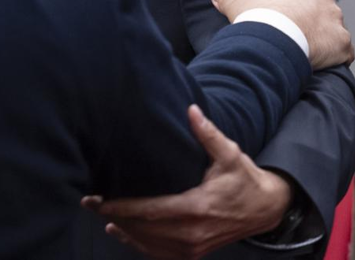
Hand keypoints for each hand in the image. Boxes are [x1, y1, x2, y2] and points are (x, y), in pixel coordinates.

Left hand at [83, 105, 292, 258]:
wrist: (265, 209)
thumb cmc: (244, 179)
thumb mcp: (230, 154)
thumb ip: (208, 134)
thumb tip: (191, 110)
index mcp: (197, 208)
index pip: (151, 211)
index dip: (122, 207)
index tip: (99, 199)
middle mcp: (192, 233)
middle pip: (143, 229)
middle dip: (114, 215)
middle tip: (90, 201)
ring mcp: (193, 247)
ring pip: (148, 243)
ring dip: (122, 228)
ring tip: (101, 212)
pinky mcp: (194, 252)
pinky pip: (158, 252)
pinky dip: (136, 243)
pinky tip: (119, 231)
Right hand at [211, 0, 353, 68]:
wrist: (275, 44)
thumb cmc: (259, 21)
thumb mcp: (239, 7)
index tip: (298, 5)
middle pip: (325, 3)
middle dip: (317, 15)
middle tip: (299, 29)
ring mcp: (336, 18)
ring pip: (335, 26)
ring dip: (326, 36)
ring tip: (308, 49)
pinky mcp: (343, 41)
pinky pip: (345, 50)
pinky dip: (337, 56)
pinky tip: (324, 64)